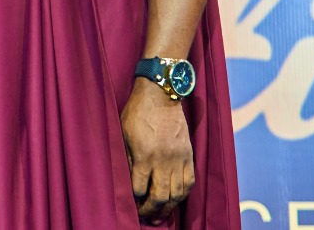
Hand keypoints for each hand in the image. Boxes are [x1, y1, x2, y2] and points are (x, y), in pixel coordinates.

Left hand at [121, 80, 194, 221]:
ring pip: (177, 193)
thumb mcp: (123, 134)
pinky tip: (176, 200)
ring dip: (169, 207)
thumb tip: (128, 180)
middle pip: (160, 196)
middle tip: (146, 217)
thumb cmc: (137, 112)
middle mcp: (163, 161)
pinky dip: (183, 194)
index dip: (135, 200)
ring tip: (161, 215)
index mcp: (143, 156)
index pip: (139, 188)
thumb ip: (127, 158)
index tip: (131, 205)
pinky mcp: (189, 155)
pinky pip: (189, 182)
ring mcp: (178, 159)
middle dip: (152, 210)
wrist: (161, 96)